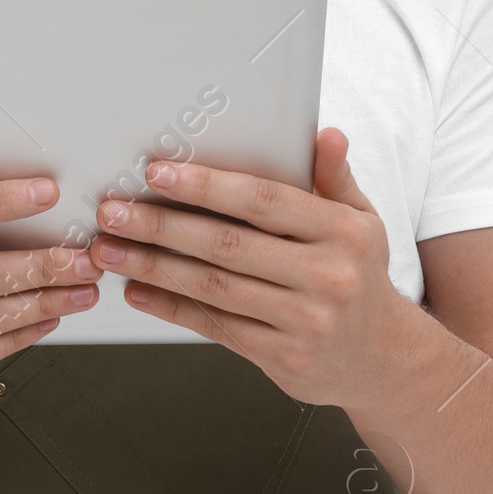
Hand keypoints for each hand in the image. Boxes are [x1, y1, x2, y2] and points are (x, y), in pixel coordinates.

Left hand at [89, 128, 408, 406]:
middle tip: (114, 211)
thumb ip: (335, 178)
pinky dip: (171, 306)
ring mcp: (307, 321)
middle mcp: (328, 276)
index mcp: (344, 231)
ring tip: (110, 249)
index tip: (157, 174)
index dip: (206, 185)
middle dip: (161, 225)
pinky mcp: (285, 357)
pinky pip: (216, 326)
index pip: (264, 201)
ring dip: (154, 266)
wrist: (382, 358)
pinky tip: (139, 289)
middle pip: (228, 244)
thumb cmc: (358, 276)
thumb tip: (325, 135)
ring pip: (214, 287)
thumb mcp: (360, 222)